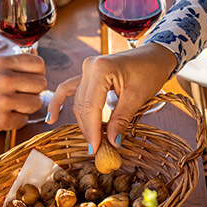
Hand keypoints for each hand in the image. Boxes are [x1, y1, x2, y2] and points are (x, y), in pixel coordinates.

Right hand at [0, 54, 46, 136]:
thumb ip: (11, 63)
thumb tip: (35, 55)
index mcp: (1, 63)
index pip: (39, 64)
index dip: (37, 72)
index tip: (29, 78)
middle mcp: (4, 80)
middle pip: (41, 84)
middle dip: (33, 90)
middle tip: (21, 94)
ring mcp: (3, 101)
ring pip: (36, 103)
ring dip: (27, 106)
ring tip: (12, 105)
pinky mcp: (1, 121)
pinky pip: (24, 120)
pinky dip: (16, 120)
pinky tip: (4, 116)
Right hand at [46, 43, 176, 153]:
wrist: (154, 56)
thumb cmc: (149, 72)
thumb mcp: (138, 97)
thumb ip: (121, 119)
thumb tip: (111, 143)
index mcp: (101, 69)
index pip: (90, 107)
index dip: (92, 131)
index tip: (95, 150)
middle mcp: (89, 67)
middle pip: (82, 106)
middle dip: (88, 129)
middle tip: (97, 150)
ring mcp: (86, 69)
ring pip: (77, 102)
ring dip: (83, 122)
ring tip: (91, 141)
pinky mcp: (87, 74)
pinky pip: (69, 89)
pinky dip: (59, 103)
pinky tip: (52, 118)